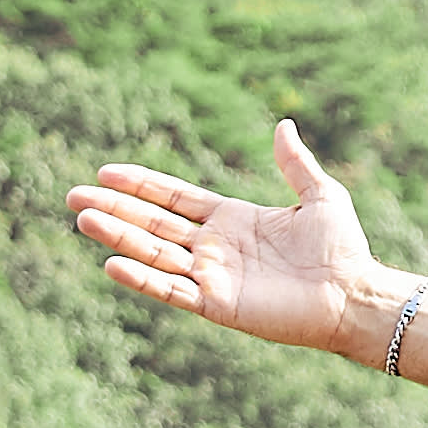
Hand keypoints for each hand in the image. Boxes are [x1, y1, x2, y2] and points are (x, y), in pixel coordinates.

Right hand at [71, 118, 372, 356]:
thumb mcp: (321, 195)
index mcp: (231, 219)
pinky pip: (170, 290)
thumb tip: (283, 124)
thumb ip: (295, 164)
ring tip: (82, 219)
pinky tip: (112, 262)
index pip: (174, 199)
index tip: (105, 173)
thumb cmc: (343, 249)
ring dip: (117, 236)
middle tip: (73, 196)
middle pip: (152, 224)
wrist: (354, 294)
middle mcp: (213, 248)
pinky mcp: (216, 304)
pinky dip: (141, 278)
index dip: (140, 185)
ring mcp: (212, 276)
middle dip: (114, 209)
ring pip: (152, 253)